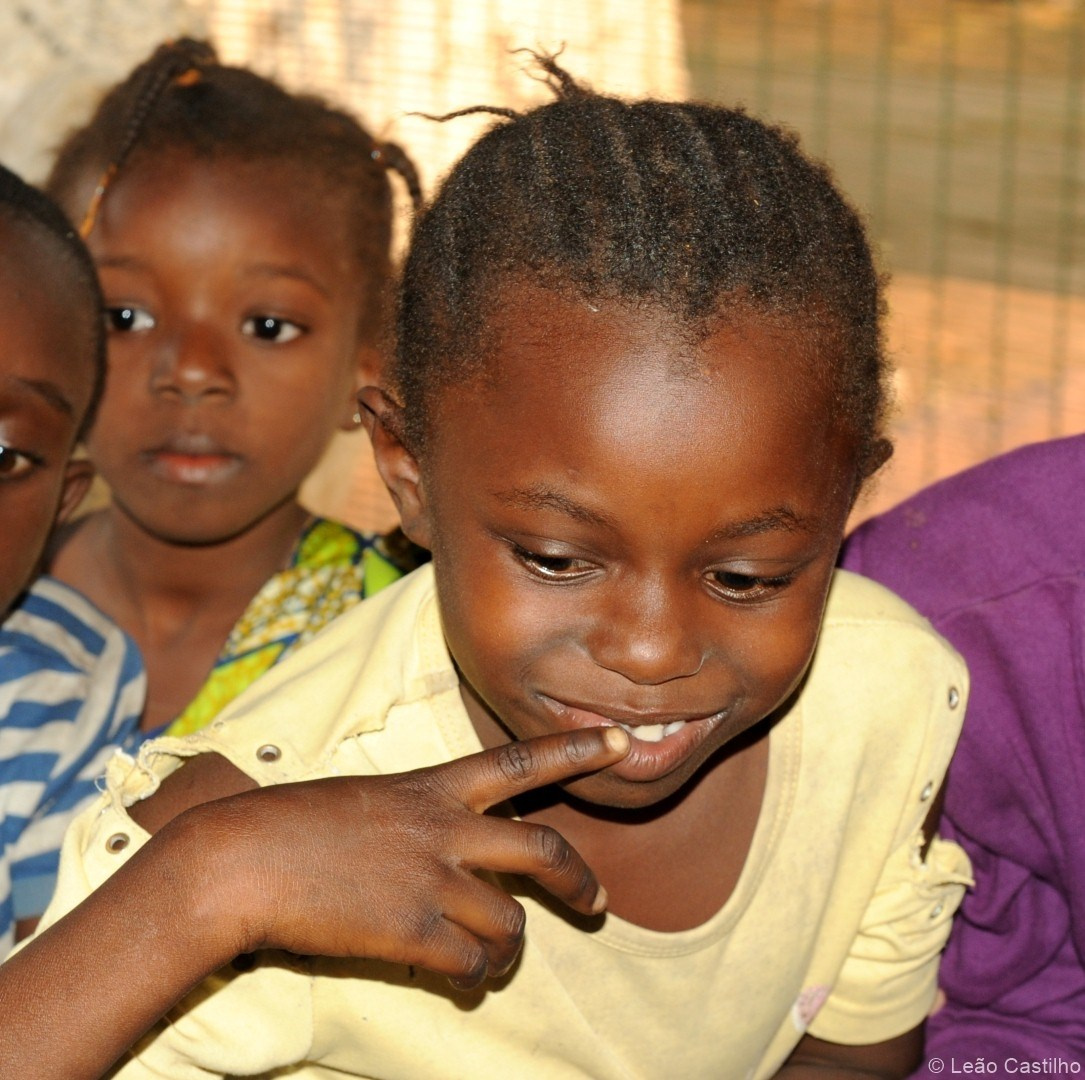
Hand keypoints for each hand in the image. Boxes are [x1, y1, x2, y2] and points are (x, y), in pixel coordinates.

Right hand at [175, 726, 629, 988]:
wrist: (242, 860)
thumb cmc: (292, 824)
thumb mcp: (366, 800)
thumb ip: (415, 819)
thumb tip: (442, 856)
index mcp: (434, 786)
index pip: (521, 759)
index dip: (577, 751)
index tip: (623, 741)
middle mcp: (447, 828)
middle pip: (544, 848)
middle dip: (579, 879)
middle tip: (597, 902)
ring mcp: (434, 880)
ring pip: (511, 922)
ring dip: (507, 948)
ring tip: (491, 958)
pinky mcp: (414, 932)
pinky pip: (473, 964)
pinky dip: (474, 976)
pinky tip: (459, 979)